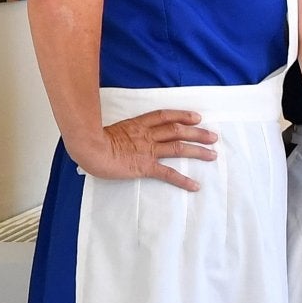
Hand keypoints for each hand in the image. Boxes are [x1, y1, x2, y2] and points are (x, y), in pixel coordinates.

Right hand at [74, 109, 215, 191]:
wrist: (88, 148)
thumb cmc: (91, 141)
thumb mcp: (108, 131)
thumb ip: (120, 134)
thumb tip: (119, 137)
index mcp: (137, 125)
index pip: (164, 116)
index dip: (182, 116)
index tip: (196, 117)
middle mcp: (146, 135)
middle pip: (177, 130)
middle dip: (197, 133)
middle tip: (213, 137)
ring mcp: (147, 150)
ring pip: (178, 148)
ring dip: (197, 151)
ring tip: (213, 155)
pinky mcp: (145, 166)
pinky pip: (168, 174)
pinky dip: (183, 180)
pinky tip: (195, 186)